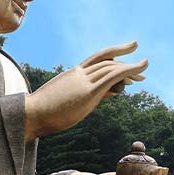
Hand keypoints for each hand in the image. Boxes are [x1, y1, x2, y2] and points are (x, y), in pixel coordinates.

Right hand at [25, 41, 146, 140]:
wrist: (29, 115)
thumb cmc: (42, 114)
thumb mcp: (66, 102)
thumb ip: (85, 97)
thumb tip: (102, 95)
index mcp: (71, 75)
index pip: (95, 61)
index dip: (112, 59)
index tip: (124, 63)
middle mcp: (79, 74)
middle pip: (106, 61)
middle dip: (124, 63)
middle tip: (142, 68)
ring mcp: (84, 81)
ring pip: (112, 67)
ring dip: (131, 68)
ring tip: (144, 72)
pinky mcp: (88, 92)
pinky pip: (113, 75)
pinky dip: (129, 69)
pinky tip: (140, 70)